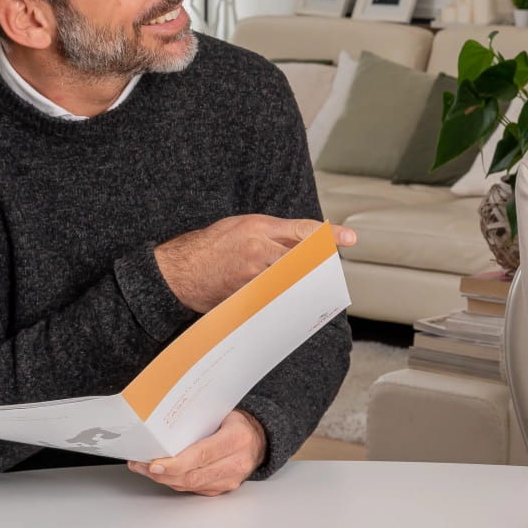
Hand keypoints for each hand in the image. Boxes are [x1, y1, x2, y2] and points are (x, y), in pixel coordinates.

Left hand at [130, 409, 265, 494]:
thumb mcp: (221, 414)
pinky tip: (162, 475)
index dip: (176, 463)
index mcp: (237, 438)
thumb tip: (162, 430)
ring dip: (165, 479)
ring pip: (191, 485)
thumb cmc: (235, 424)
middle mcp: (237, 462)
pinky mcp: (223, 489)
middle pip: (194, 475)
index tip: (154, 464)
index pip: (202, 455)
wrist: (258, 439)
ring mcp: (231, 479)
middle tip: (142, 467)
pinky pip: (193, 490)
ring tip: (144, 469)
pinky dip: (175, 482)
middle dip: (164, 474)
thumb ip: (197, 424)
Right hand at [155, 216, 355, 311]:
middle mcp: (259, 249)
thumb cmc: (208, 246)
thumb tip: (304, 241)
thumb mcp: (241, 226)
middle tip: (328, 271)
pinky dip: (283, 297)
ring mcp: (254, 275)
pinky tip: (287, 300)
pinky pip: (275, 297)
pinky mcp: (248, 295)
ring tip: (309, 288)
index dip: (330, 235)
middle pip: (303, 259)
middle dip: (318, 265)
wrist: (177, 272)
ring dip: (303, 283)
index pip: (303, 230)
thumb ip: (273, 232)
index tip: (350, 239)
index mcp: (258, 227)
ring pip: (292, 280)